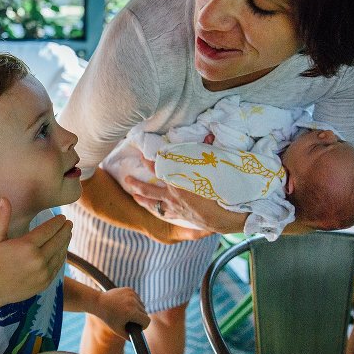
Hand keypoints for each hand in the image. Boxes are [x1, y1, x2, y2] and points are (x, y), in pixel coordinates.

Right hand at [0, 198, 71, 305]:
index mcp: (27, 246)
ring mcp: (43, 272)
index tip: (62, 217)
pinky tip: (62, 250)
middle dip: (65, 230)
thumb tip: (4, 199)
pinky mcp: (45, 282)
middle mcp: (39, 259)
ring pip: (60, 254)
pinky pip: (58, 267)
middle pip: (58, 240)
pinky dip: (61, 257)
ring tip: (67, 234)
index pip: (49, 230)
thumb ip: (1, 218)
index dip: (57, 222)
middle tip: (69, 223)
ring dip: (65, 242)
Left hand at [95, 288, 149, 339]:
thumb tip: (137, 340)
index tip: (138, 327)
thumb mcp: (118, 330)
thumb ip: (128, 336)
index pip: (147, 320)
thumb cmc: (108, 318)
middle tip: (131, 320)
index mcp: (131, 312)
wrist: (99, 302)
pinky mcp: (130, 289)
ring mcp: (131, 294)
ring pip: (142, 305)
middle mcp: (133, 302)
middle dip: (139, 318)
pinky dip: (134, 302)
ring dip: (137, 309)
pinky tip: (126, 304)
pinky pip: (137, 298)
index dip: (143, 326)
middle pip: (145, 313)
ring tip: (127, 312)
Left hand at [124, 157, 241, 234]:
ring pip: (153, 204)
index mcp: (178, 183)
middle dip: (136, 184)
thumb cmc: (222, 192)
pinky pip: (165, 213)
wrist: (226, 217)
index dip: (150, 162)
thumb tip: (208, 137)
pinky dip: (158, 210)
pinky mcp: (181, 216)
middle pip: (149, 189)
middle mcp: (172, 196)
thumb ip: (208, 152)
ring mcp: (175, 207)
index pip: (159, 169)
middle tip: (126, 179)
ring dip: (142, 200)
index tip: (142, 155)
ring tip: (134, 196)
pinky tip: (155, 210)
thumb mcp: (215, 169)